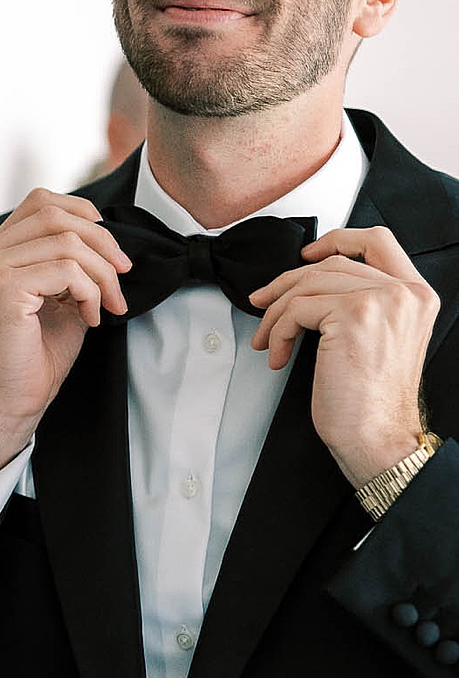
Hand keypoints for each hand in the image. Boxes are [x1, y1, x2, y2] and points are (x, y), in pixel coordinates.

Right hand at [0, 189, 131, 490]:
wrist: (13, 401)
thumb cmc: (34, 355)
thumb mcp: (56, 293)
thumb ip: (67, 258)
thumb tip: (105, 233)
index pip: (39, 202)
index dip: (82, 212)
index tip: (109, 250)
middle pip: (54, 215)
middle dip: (101, 242)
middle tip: (122, 275)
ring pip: (66, 242)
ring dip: (101, 273)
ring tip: (107, 305)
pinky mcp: (2, 287)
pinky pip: (66, 270)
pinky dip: (90, 292)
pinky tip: (90, 318)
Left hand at [248, 226, 439, 486]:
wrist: (377, 438)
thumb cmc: (373, 403)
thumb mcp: (378, 339)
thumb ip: (363, 304)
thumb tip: (310, 286)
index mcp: (416, 295)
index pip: (378, 241)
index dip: (337, 239)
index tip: (306, 254)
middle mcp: (404, 292)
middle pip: (331, 263)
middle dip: (287, 283)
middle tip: (262, 303)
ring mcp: (380, 300)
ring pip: (308, 284)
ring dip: (276, 313)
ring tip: (267, 339)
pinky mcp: (352, 314)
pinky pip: (296, 309)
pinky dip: (278, 331)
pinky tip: (278, 355)